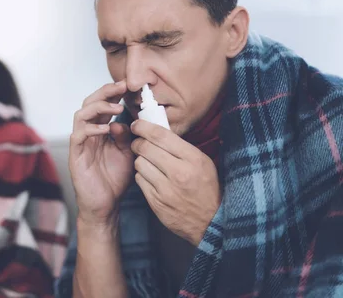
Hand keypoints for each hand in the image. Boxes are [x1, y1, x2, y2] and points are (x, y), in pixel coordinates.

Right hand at [69, 81, 133, 225]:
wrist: (106, 205)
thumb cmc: (115, 180)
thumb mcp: (128, 154)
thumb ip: (125, 137)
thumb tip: (122, 122)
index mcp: (100, 130)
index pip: (104, 105)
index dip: (113, 93)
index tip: (127, 85)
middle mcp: (88, 133)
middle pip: (90, 103)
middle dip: (105, 92)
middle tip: (121, 87)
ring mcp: (80, 143)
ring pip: (81, 115)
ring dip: (98, 107)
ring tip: (116, 107)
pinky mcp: (75, 155)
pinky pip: (78, 136)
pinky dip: (91, 128)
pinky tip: (106, 128)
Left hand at [131, 119, 220, 245]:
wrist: (210, 222)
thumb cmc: (206, 188)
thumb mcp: (202, 162)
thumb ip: (181, 147)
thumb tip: (157, 131)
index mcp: (193, 159)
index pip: (161, 135)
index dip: (144, 127)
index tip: (137, 124)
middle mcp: (179, 173)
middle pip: (146, 148)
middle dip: (137, 142)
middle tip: (137, 142)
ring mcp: (166, 189)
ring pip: (139, 163)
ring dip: (140, 159)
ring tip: (147, 161)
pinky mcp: (156, 202)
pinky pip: (139, 180)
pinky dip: (141, 175)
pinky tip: (149, 176)